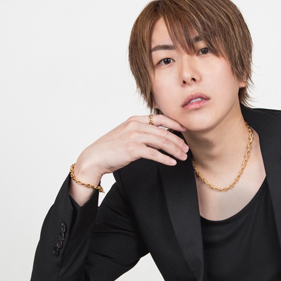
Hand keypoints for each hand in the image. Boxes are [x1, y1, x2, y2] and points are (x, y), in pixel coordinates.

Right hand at [69, 114, 188, 204]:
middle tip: (186, 149)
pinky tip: (172, 163)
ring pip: (161, 142)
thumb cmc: (110, 148)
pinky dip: (165, 158)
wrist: (94, 158)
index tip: (184, 129)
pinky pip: (154, 154)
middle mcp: (135, 126)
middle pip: (163, 132)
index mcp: (134, 120)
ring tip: (183, 157)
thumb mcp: (126, 134)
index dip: (174, 123)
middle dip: (178, 141)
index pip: (159, 118)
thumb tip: (158, 138)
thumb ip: (141, 133)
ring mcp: (134, 136)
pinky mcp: (133, 149)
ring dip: (175, 150)